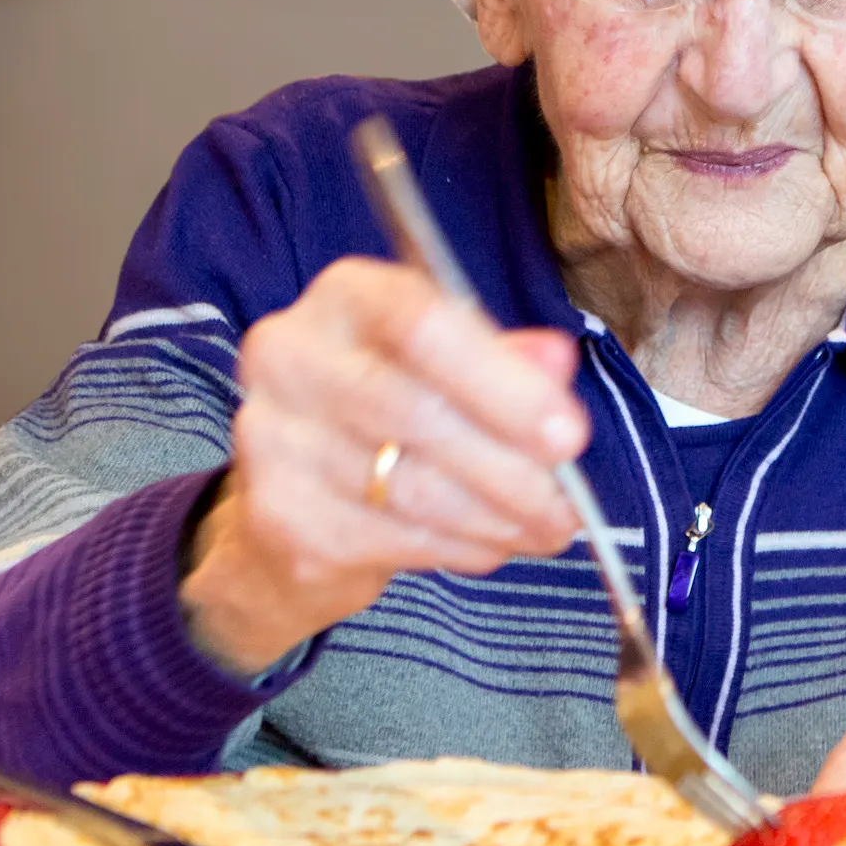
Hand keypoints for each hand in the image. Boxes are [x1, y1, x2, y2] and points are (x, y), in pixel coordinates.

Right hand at [179, 257, 586, 674]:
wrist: (293, 492)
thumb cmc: (390, 408)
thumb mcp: (449, 364)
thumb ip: (503, 359)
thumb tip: (557, 360)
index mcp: (345, 297)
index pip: (423, 326)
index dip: (504, 384)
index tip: (569, 435)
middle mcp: (291, 355)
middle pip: (417, 413)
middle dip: (513, 469)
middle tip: (571, 505)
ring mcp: (274, 439)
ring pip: (411, 489)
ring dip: (498, 519)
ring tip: (547, 529)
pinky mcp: (280, 516)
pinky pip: (393, 539)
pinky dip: (461, 548)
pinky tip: (493, 545)